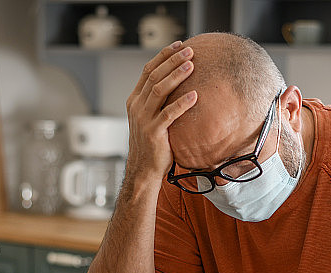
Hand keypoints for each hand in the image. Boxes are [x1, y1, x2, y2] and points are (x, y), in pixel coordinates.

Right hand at [125, 41, 196, 181]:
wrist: (144, 168)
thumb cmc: (152, 143)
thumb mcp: (150, 118)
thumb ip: (158, 101)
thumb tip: (176, 83)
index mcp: (135, 100)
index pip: (148, 70)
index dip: (163, 56)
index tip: (179, 45)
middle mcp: (137, 106)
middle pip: (154, 76)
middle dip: (172, 61)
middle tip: (190, 50)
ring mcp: (143, 119)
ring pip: (159, 90)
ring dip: (176, 76)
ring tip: (191, 65)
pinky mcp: (154, 132)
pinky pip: (169, 114)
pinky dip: (182, 103)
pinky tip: (195, 95)